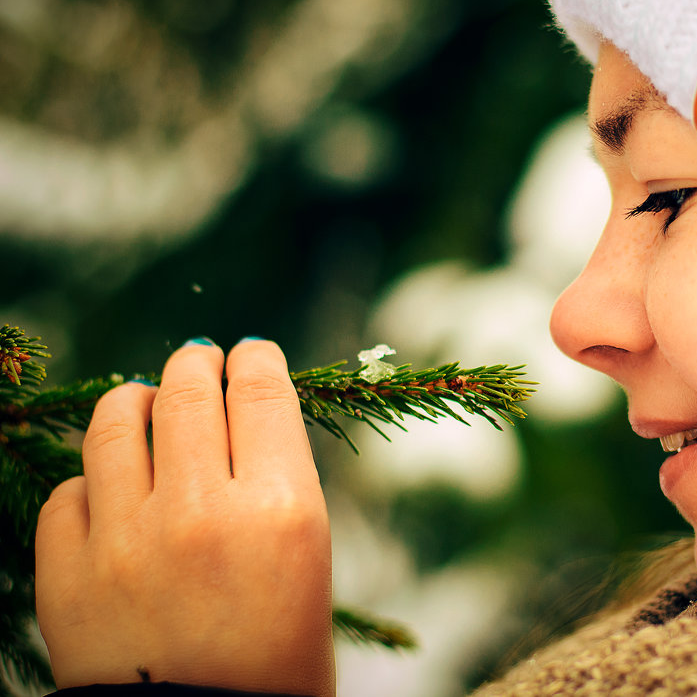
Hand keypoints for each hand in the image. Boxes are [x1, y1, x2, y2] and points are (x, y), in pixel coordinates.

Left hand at [35, 339, 334, 695]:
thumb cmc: (279, 661)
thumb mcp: (309, 561)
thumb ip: (276, 486)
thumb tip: (239, 424)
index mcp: (281, 510)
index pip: (261, 391)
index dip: (256, 358)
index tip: (252, 354)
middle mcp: (202, 512)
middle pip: (189, 392)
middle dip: (197, 365)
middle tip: (199, 363)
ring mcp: (126, 541)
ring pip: (117, 425)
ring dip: (135, 399)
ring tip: (143, 399)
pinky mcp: (68, 577)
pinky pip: (69, 493)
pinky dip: (90, 480)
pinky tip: (107, 485)